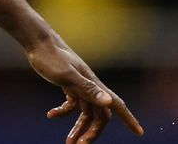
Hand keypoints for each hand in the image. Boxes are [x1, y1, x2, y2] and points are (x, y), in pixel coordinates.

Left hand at [26, 36, 142, 142]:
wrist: (38, 42)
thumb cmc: (51, 57)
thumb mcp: (67, 75)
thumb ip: (88, 89)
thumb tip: (108, 101)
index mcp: (94, 86)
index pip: (116, 105)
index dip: (129, 119)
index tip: (139, 132)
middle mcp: (90, 87)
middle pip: (99, 115)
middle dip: (93, 132)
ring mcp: (79, 86)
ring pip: (86, 112)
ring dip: (79, 128)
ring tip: (69, 142)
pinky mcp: (68, 84)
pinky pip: (72, 104)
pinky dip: (63, 112)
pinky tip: (50, 115)